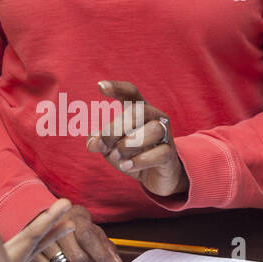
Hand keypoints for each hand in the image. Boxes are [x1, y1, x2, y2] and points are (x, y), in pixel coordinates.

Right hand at [28, 204, 123, 261]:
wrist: (43, 216)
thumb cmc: (73, 226)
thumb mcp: (91, 230)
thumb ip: (106, 247)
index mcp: (74, 218)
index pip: (89, 239)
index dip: (102, 257)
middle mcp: (56, 225)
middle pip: (78, 258)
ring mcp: (41, 240)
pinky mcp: (31, 252)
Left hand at [87, 81, 188, 197]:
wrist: (156, 175)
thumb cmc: (132, 153)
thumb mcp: (111, 146)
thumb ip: (100, 141)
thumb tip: (92, 144)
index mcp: (139, 109)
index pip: (131, 93)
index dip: (117, 87)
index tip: (100, 86)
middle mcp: (155, 117)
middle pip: (138, 112)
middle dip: (115, 129)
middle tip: (103, 145)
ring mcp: (166, 135)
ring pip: (153, 130)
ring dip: (129, 144)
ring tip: (117, 156)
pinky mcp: (170, 154)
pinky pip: (159, 153)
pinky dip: (139, 160)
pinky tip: (126, 166)